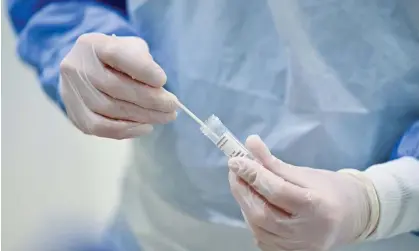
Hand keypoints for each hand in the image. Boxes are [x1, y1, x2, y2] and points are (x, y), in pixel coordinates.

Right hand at [59, 33, 177, 138]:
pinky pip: (100, 127)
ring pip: (110, 109)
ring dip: (143, 116)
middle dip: (150, 99)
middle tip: (172, 106)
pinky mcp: (75, 114)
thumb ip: (143, 62)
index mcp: (92, 45)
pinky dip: (127, 130)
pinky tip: (146, 127)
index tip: (163, 80)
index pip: (117, 55)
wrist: (87, 70)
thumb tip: (158, 88)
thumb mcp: (131, 48)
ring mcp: (72, 92)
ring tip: (165, 117)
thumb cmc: (116, 59)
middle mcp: (76, 67)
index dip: (142, 69)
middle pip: (115, 87)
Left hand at [228, 135, 375, 250]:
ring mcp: (295, 247)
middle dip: (242, 189)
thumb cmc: (330, 190)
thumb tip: (250, 144)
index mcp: (317, 207)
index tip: (236, 159)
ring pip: (257, 226)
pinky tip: (253, 201)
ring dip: (244, 201)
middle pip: (262, 213)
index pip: (277, 191)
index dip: (253, 175)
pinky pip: (260, 235)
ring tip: (242, 182)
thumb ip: (274, 162)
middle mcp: (305, 233)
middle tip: (235, 170)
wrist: (352, 218)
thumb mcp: (305, 173)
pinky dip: (251, 216)